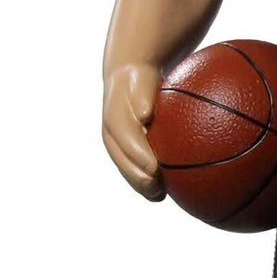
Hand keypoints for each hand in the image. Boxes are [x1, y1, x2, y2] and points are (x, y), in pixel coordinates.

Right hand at [102, 63, 165, 199]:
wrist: (126, 81)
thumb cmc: (137, 82)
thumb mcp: (139, 83)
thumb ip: (142, 98)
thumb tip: (146, 113)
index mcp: (114, 121)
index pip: (126, 140)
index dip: (138, 156)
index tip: (153, 169)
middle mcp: (112, 137)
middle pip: (124, 162)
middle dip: (138, 178)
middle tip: (157, 190)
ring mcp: (117, 146)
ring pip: (127, 169)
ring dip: (141, 185)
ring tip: (158, 196)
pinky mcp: (124, 152)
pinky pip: (134, 168)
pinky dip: (147, 180)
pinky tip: (164, 190)